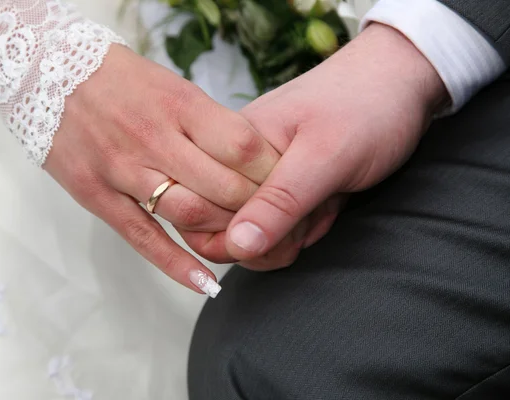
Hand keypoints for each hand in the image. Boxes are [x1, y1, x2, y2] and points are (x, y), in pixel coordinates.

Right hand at [44, 44, 279, 293]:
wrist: (45, 69)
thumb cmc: (120, 78)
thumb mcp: (172, 86)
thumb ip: (208, 124)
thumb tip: (251, 160)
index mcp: (180, 104)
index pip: (242, 146)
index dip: (271, 173)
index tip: (285, 186)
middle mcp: (154, 137)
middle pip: (222, 186)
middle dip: (256, 209)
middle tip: (272, 220)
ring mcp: (122, 168)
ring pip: (188, 214)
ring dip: (224, 233)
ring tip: (244, 241)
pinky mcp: (96, 194)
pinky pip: (143, 236)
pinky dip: (177, 264)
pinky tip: (205, 284)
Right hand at [225, 23, 447, 266]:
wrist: (400, 84)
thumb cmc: (366, 106)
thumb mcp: (325, 157)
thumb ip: (279, 202)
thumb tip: (236, 246)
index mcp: (230, 145)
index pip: (201, 212)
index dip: (244, 233)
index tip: (292, 218)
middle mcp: (236, 163)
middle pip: (222, 231)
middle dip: (272, 238)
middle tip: (313, 209)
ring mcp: (257, 178)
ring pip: (252, 237)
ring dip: (292, 235)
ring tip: (323, 204)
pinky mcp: (279, 190)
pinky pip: (276, 230)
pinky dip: (304, 230)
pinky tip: (326, 206)